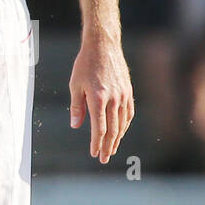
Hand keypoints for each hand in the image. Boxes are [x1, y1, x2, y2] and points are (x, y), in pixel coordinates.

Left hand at [69, 33, 134, 163]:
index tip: (94, 153)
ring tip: (112, 149)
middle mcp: (113, 99)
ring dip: (117, 138)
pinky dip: (125, 125)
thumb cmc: (85, 64)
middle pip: (112, 130)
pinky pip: (128, 113)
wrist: (103, 46)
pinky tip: (121, 131)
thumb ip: (77, 107)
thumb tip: (76, 126)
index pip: (99, 128)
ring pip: (122, 123)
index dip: (97, 143)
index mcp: (98, 99)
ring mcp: (123, 95)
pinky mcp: (128, 91)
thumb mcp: (75, 85)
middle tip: (104, 158)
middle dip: (108, 146)